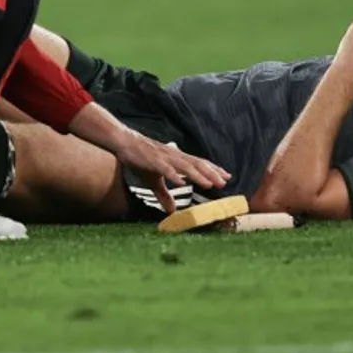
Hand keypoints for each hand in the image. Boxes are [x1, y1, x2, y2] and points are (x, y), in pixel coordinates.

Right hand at [114, 132, 230, 213]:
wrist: (125, 142)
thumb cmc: (141, 159)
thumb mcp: (154, 180)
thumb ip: (164, 194)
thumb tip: (172, 210)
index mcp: (177, 159)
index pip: (199, 163)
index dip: (213, 170)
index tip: (226, 177)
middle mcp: (175, 156)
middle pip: (197, 164)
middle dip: (211, 174)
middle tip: (224, 182)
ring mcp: (165, 158)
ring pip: (185, 167)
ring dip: (198, 176)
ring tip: (209, 184)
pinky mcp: (153, 161)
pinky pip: (166, 169)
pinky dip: (174, 176)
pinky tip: (181, 183)